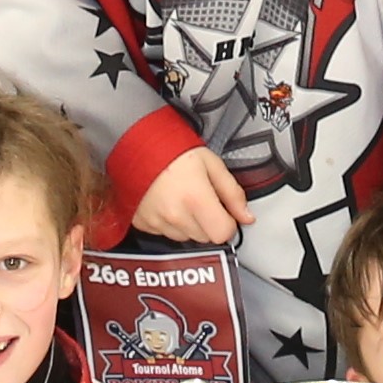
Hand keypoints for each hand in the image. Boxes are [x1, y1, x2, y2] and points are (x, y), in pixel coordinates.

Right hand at [131, 148, 252, 243]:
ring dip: (189, 224)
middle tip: (201, 198)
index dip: (228, 222)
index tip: (224, 211)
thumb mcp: (212, 164)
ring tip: (182, 198)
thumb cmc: (172, 150)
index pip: (223, 233)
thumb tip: (246, 216)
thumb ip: (233, 193)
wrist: (136, 145)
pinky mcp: (143, 224)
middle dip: (209, 222)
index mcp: (196, 199)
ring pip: (186, 237)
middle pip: (205, 237)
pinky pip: (165, 234)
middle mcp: (175, 215)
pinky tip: (167, 202)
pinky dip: (170, 223)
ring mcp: (157, 222)